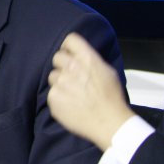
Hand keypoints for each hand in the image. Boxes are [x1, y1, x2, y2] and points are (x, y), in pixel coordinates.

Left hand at [48, 32, 134, 150]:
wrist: (109, 123)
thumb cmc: (112, 97)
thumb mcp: (108, 72)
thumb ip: (91, 60)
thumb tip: (80, 55)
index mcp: (87, 58)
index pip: (70, 39)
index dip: (69, 46)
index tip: (70, 53)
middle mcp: (71, 67)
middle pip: (57, 56)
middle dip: (63, 65)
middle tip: (72, 76)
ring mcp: (60, 82)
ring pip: (52, 75)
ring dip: (60, 82)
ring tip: (73, 93)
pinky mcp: (53, 97)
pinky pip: (51, 92)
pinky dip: (58, 97)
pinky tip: (70, 103)